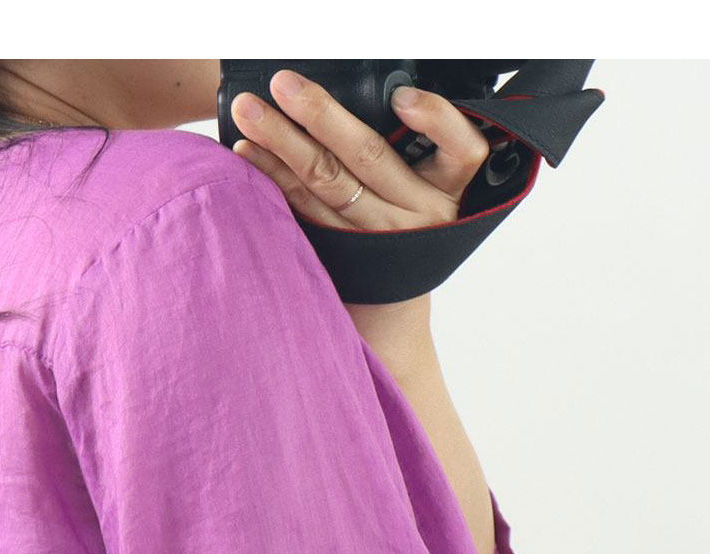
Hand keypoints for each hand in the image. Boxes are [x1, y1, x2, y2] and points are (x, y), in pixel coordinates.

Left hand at [228, 68, 488, 235]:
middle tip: (284, 85)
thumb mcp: (436, 188)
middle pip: (368, 157)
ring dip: (283, 144)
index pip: (460, 148)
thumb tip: (387, 93)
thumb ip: (420, 145)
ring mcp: (377, 239)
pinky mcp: (344, 256)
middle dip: (321, 115)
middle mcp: (417, 214)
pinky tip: (250, 155)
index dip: (433, 120)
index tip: (403, 98)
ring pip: (328, 183)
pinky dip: (275, 179)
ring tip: (250, 115)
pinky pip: (305, 211)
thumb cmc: (414, 231)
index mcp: (448, 189)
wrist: (393, 312)